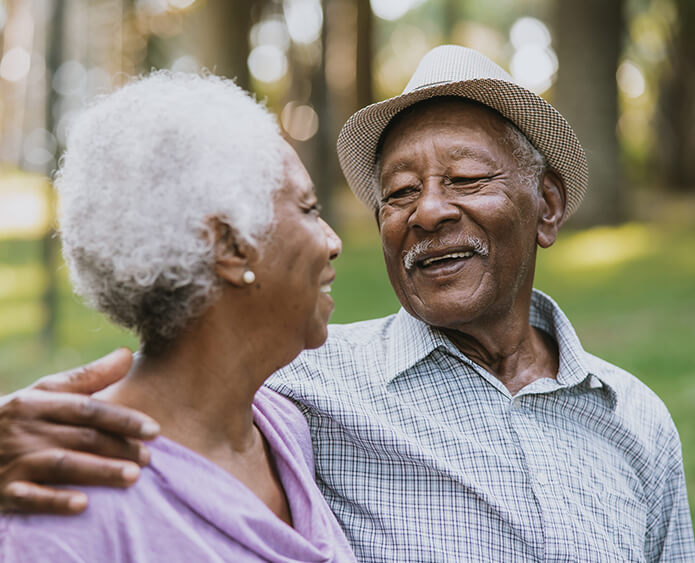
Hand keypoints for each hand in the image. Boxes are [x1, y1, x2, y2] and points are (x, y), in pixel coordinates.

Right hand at [0, 349, 159, 514]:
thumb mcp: (44, 392)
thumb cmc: (17, 417)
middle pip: (82, 437)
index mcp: (39, 403)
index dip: (123, 419)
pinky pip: (30, 497)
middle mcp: (28, 429)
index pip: (89, 409)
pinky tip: (84, 505)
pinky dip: (55, 500)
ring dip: (99, 471)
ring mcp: (14, 460)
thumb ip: (88, 376)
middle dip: (119, 448)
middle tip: (149, 459)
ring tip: (133, 477)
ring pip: (63, 464)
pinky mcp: (3, 491)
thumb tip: (128, 353)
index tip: (154, 430)